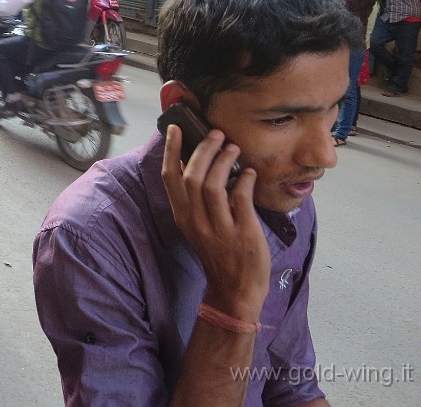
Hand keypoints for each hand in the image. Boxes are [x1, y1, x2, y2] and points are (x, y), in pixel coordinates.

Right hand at [161, 124, 269, 320]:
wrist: (235, 292)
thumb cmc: (218, 255)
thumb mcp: (197, 227)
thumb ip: (196, 201)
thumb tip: (204, 165)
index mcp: (182, 217)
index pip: (170, 178)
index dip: (172, 151)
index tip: (176, 129)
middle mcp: (196, 221)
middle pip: (192, 176)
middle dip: (204, 149)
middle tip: (217, 133)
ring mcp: (218, 228)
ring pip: (213, 185)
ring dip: (224, 161)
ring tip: (234, 148)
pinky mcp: (242, 233)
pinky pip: (241, 198)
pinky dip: (245, 180)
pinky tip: (250, 173)